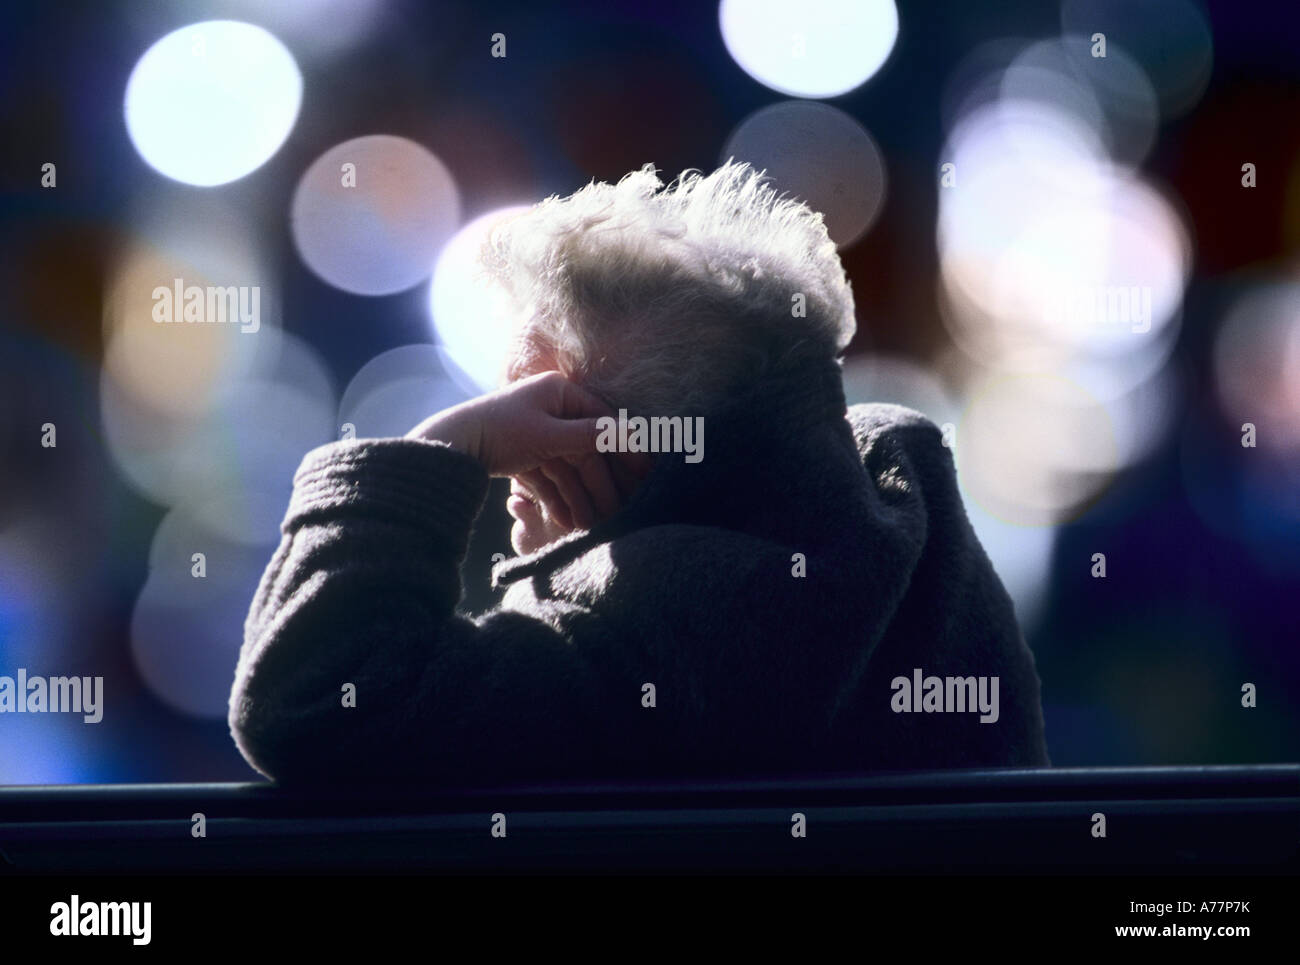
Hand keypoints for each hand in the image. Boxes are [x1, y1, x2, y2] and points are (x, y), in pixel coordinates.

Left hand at [407, 371, 650, 531]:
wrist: (451, 446)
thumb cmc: (501, 431)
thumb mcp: (551, 435)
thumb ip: (592, 437)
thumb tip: (632, 433)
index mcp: (559, 393)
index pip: (602, 422)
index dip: (625, 449)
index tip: (644, 475)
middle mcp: (550, 408)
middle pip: (584, 451)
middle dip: (598, 485)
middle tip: (615, 512)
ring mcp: (535, 431)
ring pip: (566, 468)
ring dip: (578, 497)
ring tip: (588, 526)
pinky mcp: (522, 453)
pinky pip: (547, 476)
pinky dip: (556, 497)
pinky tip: (565, 520)